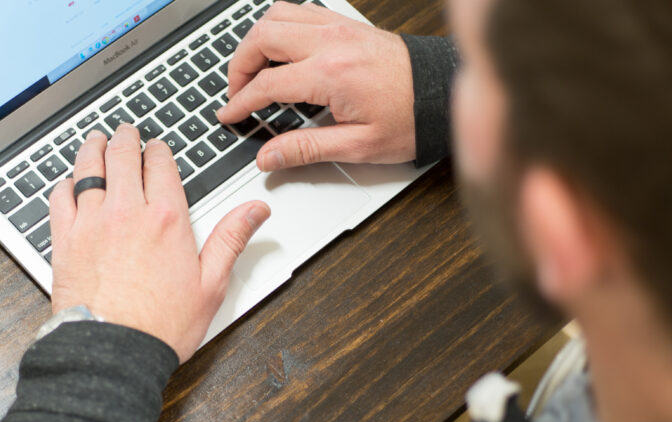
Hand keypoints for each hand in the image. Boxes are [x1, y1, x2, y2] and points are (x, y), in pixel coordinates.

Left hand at [48, 124, 269, 362]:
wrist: (113, 351)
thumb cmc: (161, 326)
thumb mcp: (211, 284)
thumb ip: (231, 239)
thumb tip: (256, 210)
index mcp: (167, 219)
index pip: (161, 165)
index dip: (158, 150)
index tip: (157, 148)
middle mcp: (127, 212)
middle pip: (123, 157)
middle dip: (125, 139)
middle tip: (125, 132)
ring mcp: (91, 223)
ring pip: (88, 169)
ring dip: (93, 149)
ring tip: (96, 141)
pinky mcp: (65, 241)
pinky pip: (59, 198)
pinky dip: (64, 183)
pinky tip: (68, 182)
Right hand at [216, 1, 415, 170]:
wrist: (442, 94)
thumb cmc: (410, 118)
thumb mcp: (357, 146)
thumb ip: (306, 149)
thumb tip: (269, 158)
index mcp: (331, 73)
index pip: (266, 84)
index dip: (240, 102)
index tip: (229, 115)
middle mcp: (331, 42)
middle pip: (262, 37)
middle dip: (238, 65)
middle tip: (236, 92)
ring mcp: (339, 28)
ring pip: (277, 15)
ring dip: (256, 40)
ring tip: (252, 69)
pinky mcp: (346, 25)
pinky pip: (300, 11)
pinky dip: (280, 27)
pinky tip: (280, 50)